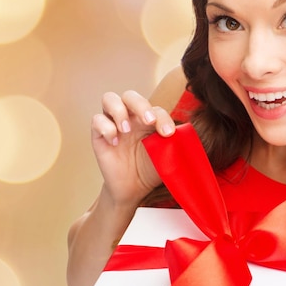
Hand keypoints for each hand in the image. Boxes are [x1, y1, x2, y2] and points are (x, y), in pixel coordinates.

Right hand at [91, 90, 175, 207]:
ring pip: (109, 98)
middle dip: (141, 105)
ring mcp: (113, 124)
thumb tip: (189, 137)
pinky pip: (97, 120)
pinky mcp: (99, 135)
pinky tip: (114, 143)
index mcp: (148, 119)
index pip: (155, 109)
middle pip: (130, 96)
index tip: (168, 133)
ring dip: (119, 111)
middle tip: (149, 121)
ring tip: (126, 130)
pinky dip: (106, 128)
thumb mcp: (167, 157)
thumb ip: (176, 144)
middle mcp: (130, 117)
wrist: (133, 189)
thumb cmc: (151, 170)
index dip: (162, 118)